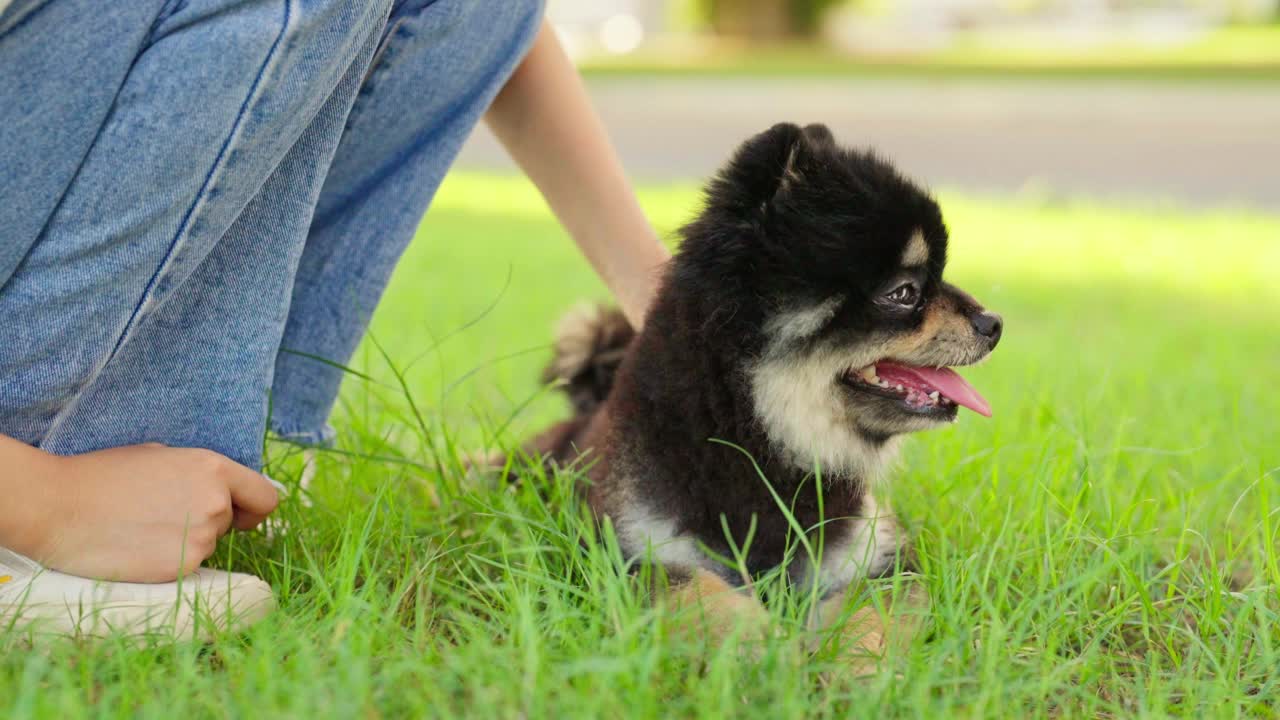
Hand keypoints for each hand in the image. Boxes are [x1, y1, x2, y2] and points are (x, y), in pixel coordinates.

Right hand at [21, 443, 278, 582]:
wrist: (59, 508)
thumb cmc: (105, 476)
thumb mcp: (161, 456)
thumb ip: (199, 474)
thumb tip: (222, 491)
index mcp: (214, 469)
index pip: (266, 497)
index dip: (254, 508)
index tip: (242, 515)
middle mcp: (216, 504)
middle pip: (230, 521)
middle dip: (207, 520)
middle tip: (163, 514)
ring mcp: (201, 539)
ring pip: (207, 545)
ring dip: (186, 540)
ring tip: (143, 527)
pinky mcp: (181, 569)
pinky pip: (186, 566)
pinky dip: (168, 560)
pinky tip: (137, 547)